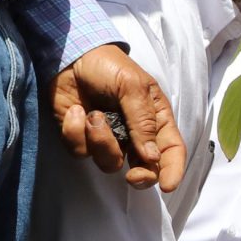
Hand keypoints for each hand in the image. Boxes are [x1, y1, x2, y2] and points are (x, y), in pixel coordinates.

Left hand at [50, 42, 185, 192]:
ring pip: (109, 161)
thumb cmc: (108, 65)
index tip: (168, 185)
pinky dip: (76, 132)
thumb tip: (152, 157)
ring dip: (100, 140)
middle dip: (140, 175)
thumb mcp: (133, 86)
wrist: (68, 55)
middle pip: (145, 168)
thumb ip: (143, 121)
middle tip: (133, 176)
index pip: (172, 150)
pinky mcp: (81, 138)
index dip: (173, 170)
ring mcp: (107, 138)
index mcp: (155, 119)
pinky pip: (80, 151)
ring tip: (93, 114)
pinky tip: (75, 111)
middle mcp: (134, 134)